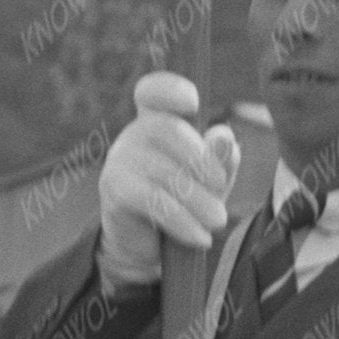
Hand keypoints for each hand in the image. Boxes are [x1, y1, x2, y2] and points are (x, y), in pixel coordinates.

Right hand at [96, 72, 241, 283]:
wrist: (149, 249)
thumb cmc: (184, 203)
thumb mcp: (210, 182)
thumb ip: (220, 159)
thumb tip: (223, 135)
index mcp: (158, 120)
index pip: (153, 91)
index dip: (170, 89)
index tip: (193, 103)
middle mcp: (134, 134)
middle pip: (166, 129)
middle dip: (201, 159)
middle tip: (221, 188)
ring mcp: (120, 160)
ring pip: (163, 171)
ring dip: (198, 200)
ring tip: (217, 221)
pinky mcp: (115, 190)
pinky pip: (153, 200)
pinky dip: (182, 221)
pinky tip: (200, 237)